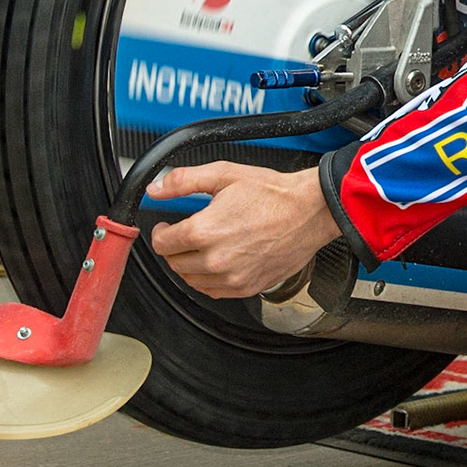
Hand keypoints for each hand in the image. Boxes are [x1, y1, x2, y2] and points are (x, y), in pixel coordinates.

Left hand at [146, 161, 339, 298]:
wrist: (310, 212)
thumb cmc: (274, 194)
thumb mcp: (225, 175)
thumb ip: (184, 181)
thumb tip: (156, 189)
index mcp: (206, 230)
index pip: (162, 243)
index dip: (160, 232)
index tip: (165, 227)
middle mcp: (216, 259)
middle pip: (174, 263)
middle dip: (173, 248)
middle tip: (183, 235)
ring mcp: (232, 277)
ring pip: (190, 280)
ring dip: (188, 265)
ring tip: (199, 248)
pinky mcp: (247, 287)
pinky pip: (212, 292)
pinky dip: (208, 280)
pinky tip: (216, 263)